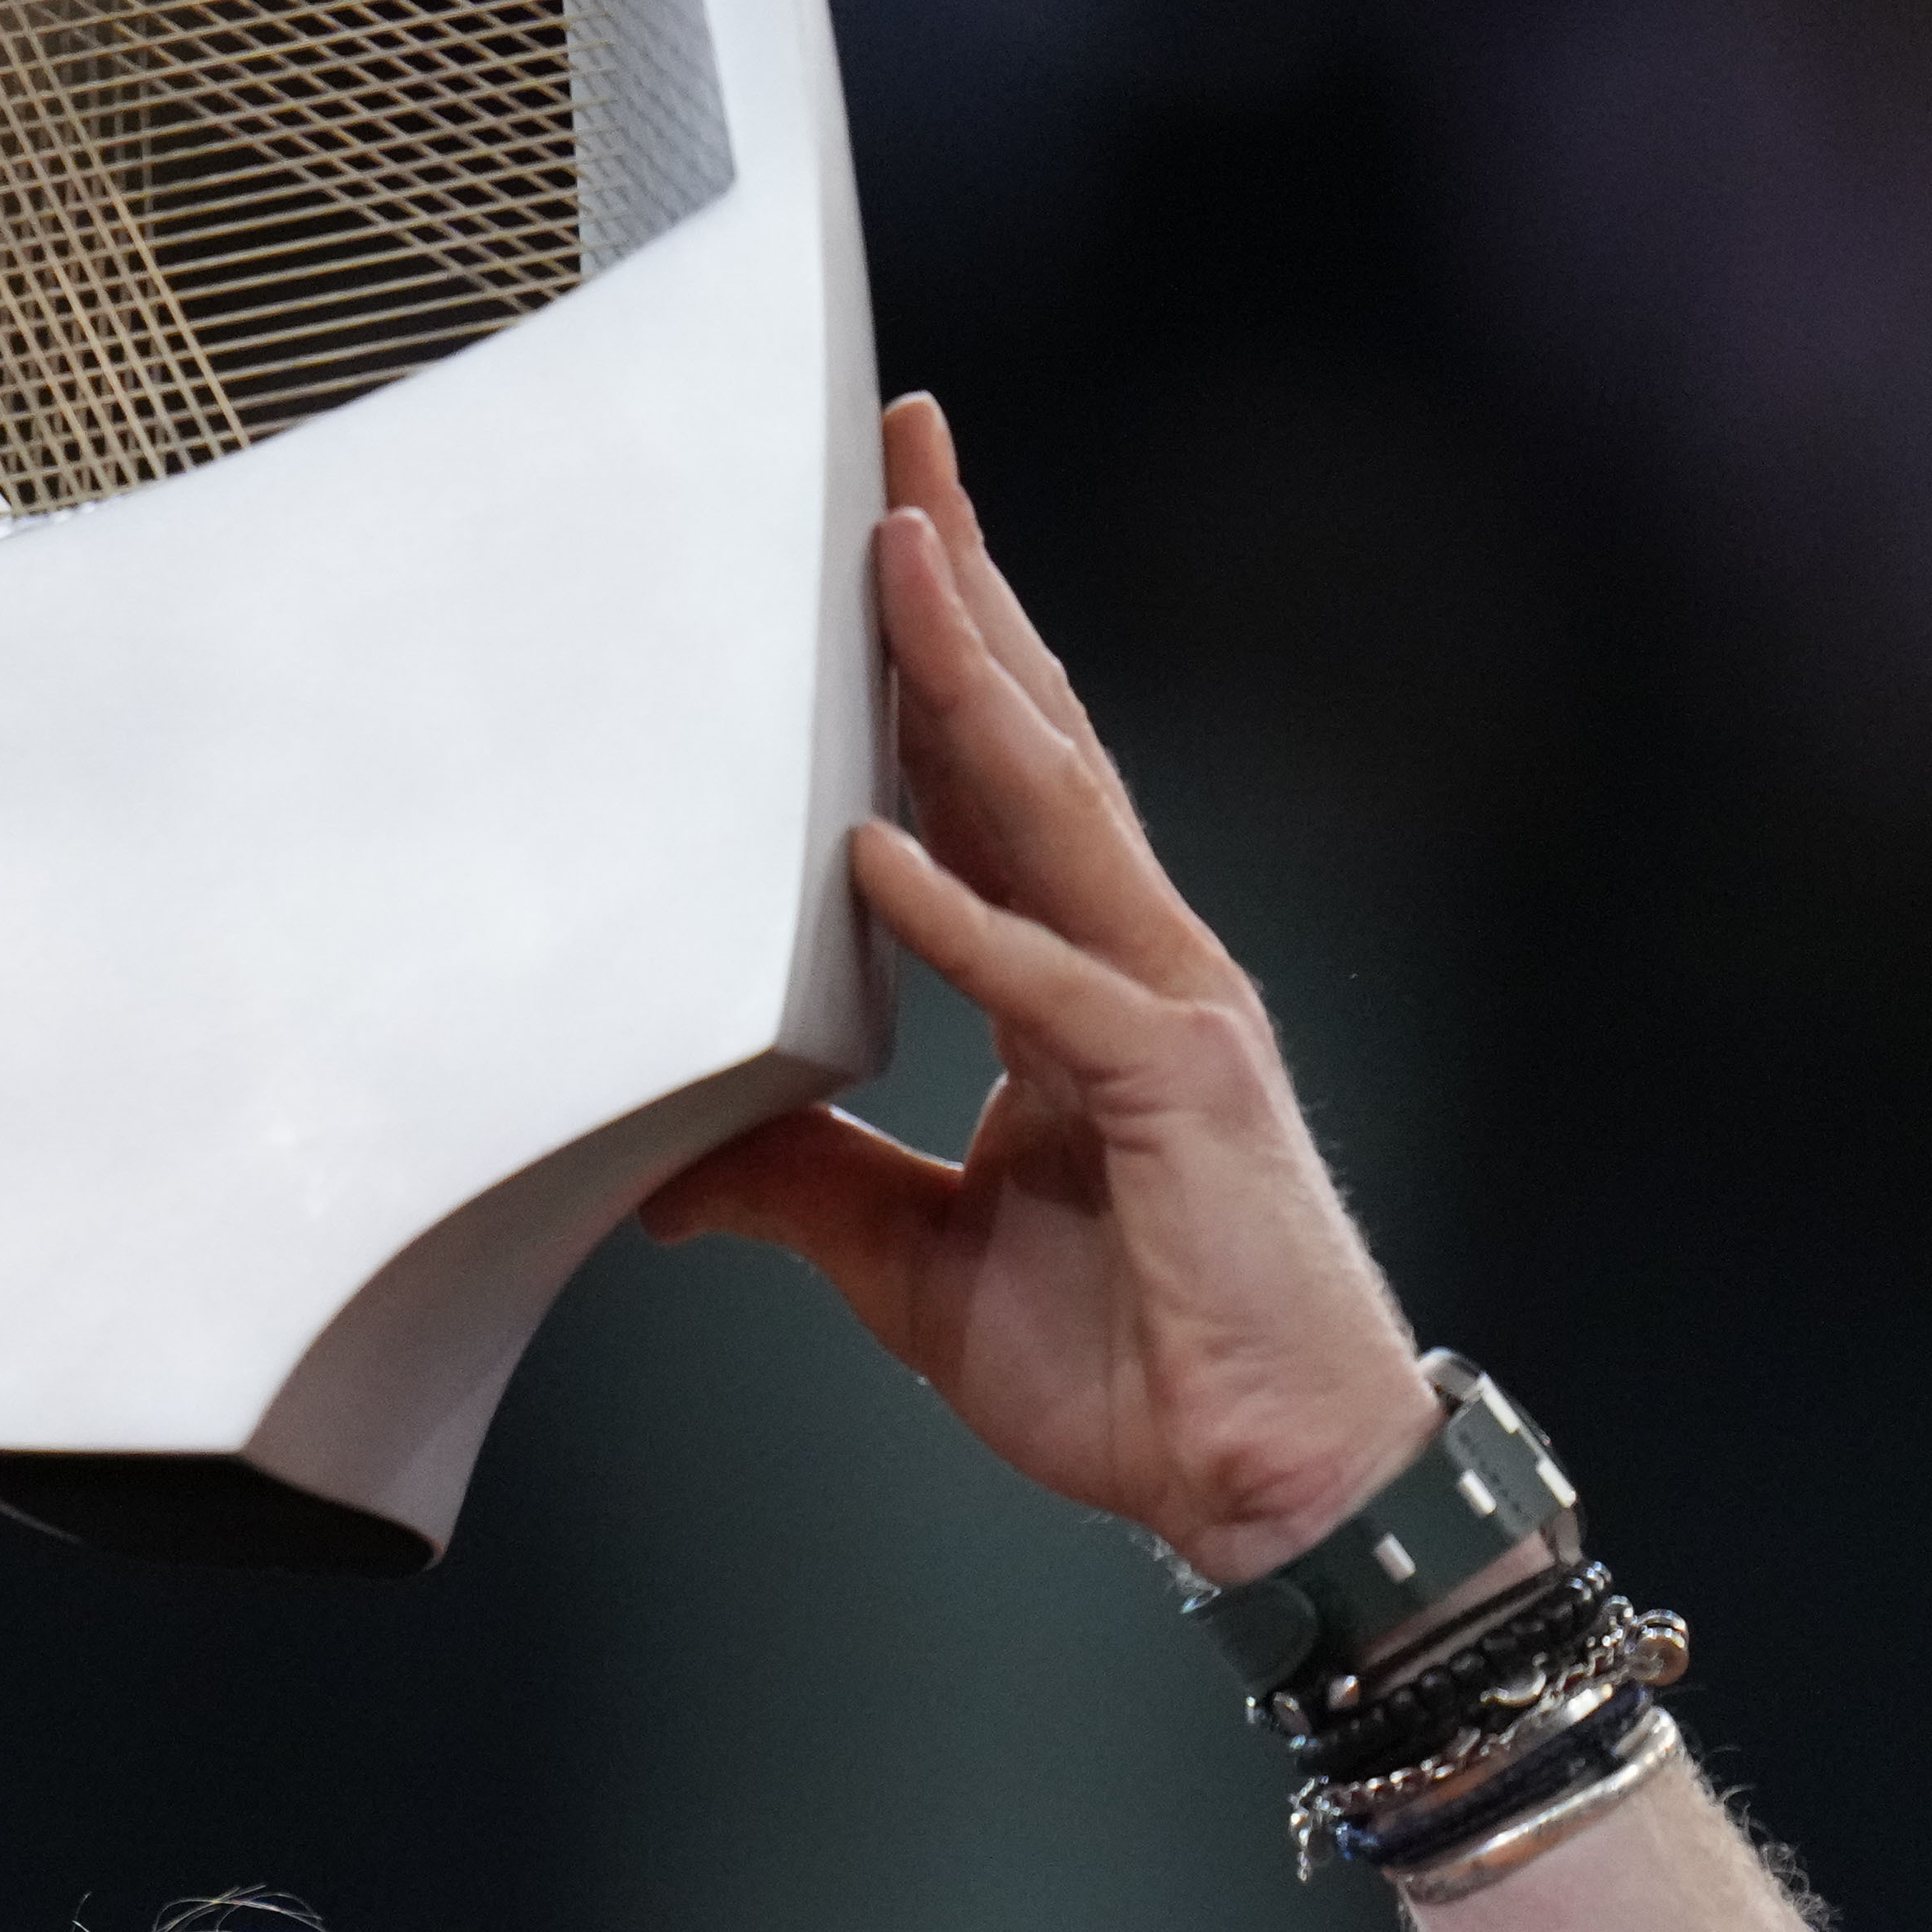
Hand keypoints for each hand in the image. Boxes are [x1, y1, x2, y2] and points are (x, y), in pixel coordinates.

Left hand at [640, 396, 1437, 1578]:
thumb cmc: (1132, 1370)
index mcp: (1075, 986)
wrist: (1268, 1491)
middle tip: (896, 440)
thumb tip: (662, 1163)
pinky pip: (1048, 988)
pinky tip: (873, 851)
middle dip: (962, 588)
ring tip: (896, 550)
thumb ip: (804, 1190)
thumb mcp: (912, 1268)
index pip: (992, 784)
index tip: (874, 533)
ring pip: (1051, 808)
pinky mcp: (1177, 1095)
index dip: (933, 659)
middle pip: (1030, 739)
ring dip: (967, 676)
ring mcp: (1167, 1012)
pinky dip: (960, 919)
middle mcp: (1131, 962)